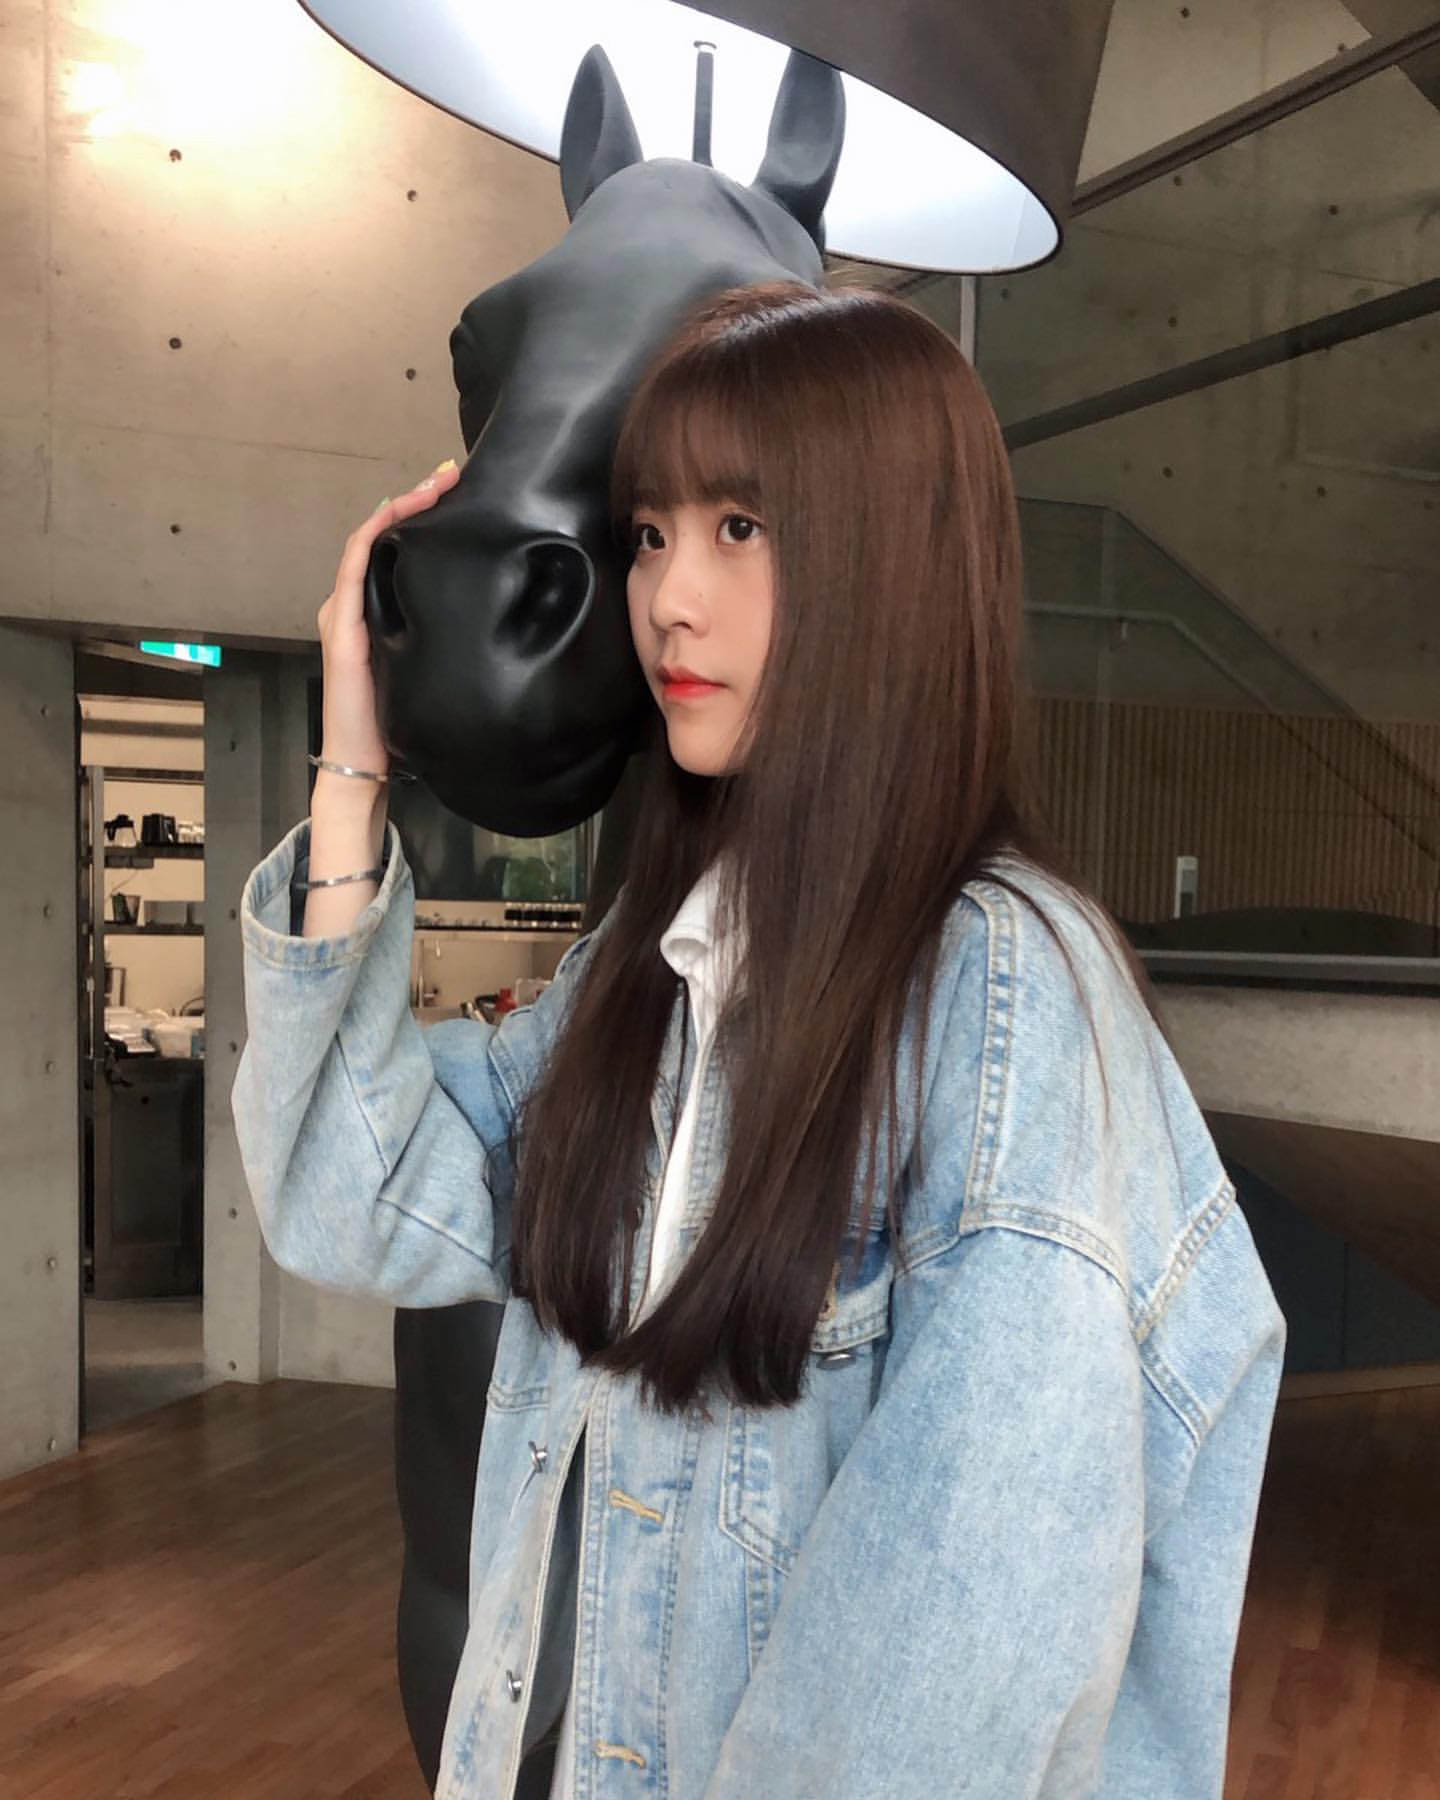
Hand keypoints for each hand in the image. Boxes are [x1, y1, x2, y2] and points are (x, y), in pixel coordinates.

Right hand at [315, 459, 462, 773]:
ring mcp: (343, 611)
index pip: (393, 547)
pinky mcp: (342, 627)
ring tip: (431, 485)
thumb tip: (489, 612)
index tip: (454, 490)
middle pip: (380, 535)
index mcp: (371, 609)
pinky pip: (354, 567)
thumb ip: (442, 635)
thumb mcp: (428, 664)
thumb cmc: (395, 718)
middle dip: (414, 499)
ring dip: (398, 508)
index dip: (419, 514)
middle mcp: (351, 602)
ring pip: (367, 541)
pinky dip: (373, 537)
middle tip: (449, 474)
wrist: (364, 760)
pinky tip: (394, 516)